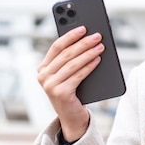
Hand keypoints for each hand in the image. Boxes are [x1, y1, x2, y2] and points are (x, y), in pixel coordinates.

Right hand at [37, 26, 104, 140]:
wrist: (72, 117)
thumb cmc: (73, 92)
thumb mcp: (69, 74)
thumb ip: (71, 60)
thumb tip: (88, 40)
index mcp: (43, 68)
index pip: (57, 46)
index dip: (71, 35)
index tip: (84, 27)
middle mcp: (43, 76)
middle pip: (66, 54)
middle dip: (83, 43)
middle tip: (97, 36)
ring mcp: (50, 85)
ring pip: (73, 63)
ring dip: (88, 53)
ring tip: (101, 46)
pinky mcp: (60, 93)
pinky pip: (78, 75)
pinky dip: (89, 66)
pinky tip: (98, 60)